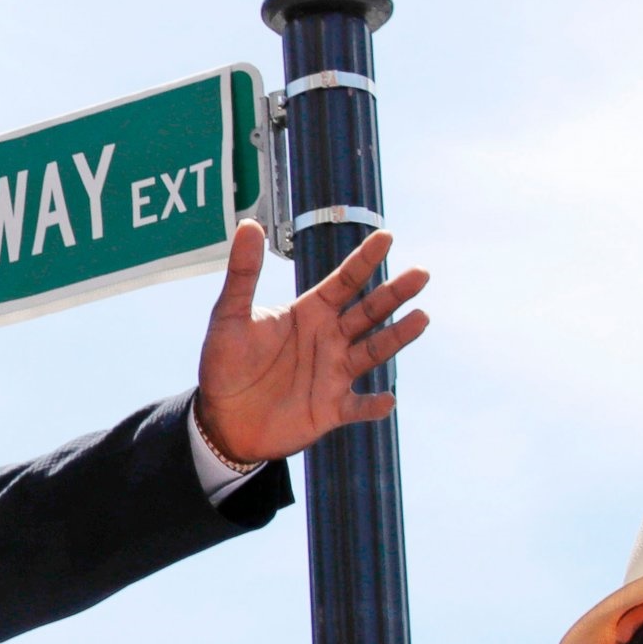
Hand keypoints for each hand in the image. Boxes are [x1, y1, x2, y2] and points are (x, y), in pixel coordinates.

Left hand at [195, 221, 429, 462]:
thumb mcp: (230, 316)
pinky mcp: (331, 409)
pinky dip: (372, 404)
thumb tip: (248, 225)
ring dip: (396, 337)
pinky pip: (357, 406)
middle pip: (369, 312)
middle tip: (421, 273)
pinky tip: (386, 400)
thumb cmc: (225, 363)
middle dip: (394, 293)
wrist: (221, 418)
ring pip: (373, 351)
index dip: (364, 260)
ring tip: (420, 318)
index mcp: (310, 313)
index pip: (344, 282)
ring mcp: (334, 373)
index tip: (386, 236)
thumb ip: (243, 274)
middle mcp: (330, 339)